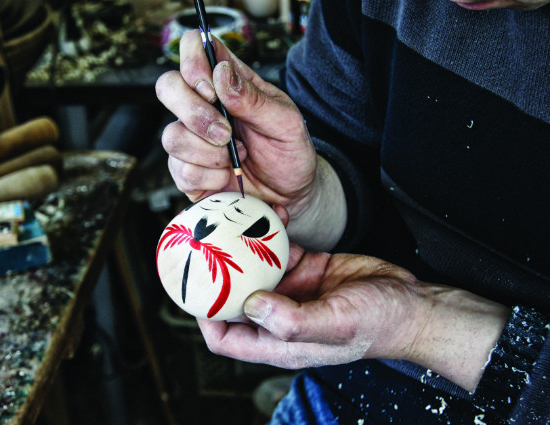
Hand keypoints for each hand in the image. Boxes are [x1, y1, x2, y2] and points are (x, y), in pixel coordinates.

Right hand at [155, 30, 346, 249]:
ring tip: (236, 157)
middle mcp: (203, 105)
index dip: (193, 61)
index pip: (194, 48)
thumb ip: (254, 99)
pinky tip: (227, 175)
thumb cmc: (289, 152)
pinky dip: (209, 177)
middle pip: (168, 87)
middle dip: (195, 113)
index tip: (212, 88)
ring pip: (171, 136)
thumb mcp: (286, 122)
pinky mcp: (187, 171)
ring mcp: (190, 139)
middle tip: (225, 134)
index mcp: (227, 82)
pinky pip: (181, 170)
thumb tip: (221, 74)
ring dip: (208, 153)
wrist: (291, 194)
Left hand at [198, 246, 508, 391]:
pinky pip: (279, 250)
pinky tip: (271, 218)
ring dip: (243, 250)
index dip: (206, 319)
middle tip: (206, 246)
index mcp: (280, 342)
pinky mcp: (307, 268)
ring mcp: (293, 291)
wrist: (412, 302)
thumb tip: (250, 306)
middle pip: (234, 300)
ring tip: (232, 224)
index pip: (226, 339)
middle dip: (219, 276)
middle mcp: (280, 316)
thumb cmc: (379, 323)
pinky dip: (272, 236)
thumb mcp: (336, 323)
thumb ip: (293, 321)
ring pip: (253, 271)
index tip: (196, 291)